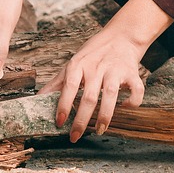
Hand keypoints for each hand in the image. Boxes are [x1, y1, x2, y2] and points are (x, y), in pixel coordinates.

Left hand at [40, 0, 171, 140]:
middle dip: (81, 120)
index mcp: (79, 65)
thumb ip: (57, 82)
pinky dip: (132, 102)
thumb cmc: (94, 53)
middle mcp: (96, 67)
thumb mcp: (73, 63)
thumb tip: (37, 99)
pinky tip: (125, 108)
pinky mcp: (132, 73)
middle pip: (88, 96)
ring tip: (99, 130)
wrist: (121, 36)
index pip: (68, 86)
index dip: (62, 105)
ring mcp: (115, 70)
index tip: (59, 122)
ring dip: (104, 115)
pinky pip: (136, 90)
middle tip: (75, 136)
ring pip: (110, 95)